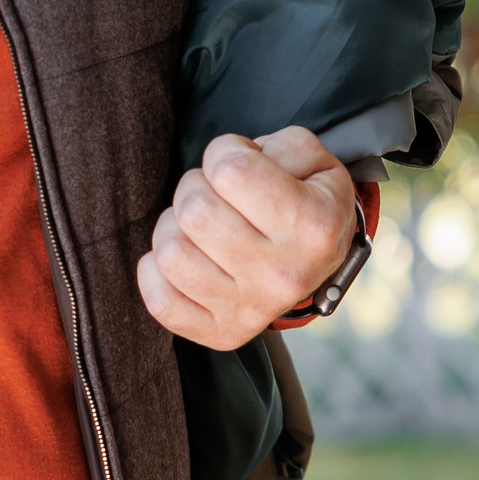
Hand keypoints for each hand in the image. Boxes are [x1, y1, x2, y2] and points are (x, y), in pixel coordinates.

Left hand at [139, 127, 355, 348]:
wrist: (322, 265)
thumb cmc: (309, 204)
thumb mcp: (317, 162)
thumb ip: (281, 146)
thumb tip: (231, 164)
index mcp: (312, 225)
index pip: (229, 169)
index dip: (224, 152)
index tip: (239, 164)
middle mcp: (283, 274)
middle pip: (194, 211)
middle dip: (195, 188)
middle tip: (215, 195)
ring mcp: (251, 309)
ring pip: (171, 253)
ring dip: (174, 228)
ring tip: (198, 227)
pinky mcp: (224, 332)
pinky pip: (161, 302)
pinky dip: (157, 274)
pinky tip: (183, 258)